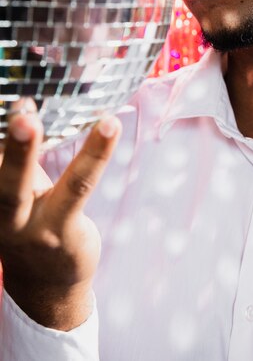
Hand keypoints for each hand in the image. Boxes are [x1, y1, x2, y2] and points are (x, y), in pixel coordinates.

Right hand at [0, 99, 121, 330]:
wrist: (45, 288)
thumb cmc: (30, 222)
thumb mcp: (16, 194)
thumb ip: (17, 160)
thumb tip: (24, 108)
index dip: (1, 133)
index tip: (12, 97)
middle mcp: (1, 216)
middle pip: (1, 184)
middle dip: (11, 148)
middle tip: (21, 110)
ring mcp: (30, 227)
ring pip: (35, 187)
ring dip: (47, 153)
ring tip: (63, 119)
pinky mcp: (60, 230)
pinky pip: (77, 187)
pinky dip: (94, 154)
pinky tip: (109, 126)